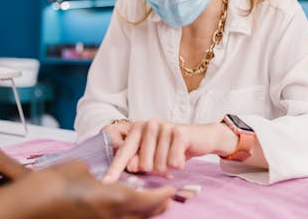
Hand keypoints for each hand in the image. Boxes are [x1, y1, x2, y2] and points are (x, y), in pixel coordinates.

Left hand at [0, 140, 28, 212]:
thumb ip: (2, 194)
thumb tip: (22, 195)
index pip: (20, 172)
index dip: (25, 188)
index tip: (30, 200)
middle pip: (18, 171)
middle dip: (14, 187)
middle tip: (7, 200)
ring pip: (12, 173)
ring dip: (8, 186)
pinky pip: (3, 172)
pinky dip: (1, 184)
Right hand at [0, 161, 173, 218]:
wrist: (24, 208)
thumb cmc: (49, 184)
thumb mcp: (78, 168)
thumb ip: (96, 173)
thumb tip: (100, 177)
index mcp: (111, 201)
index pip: (147, 203)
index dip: (162, 196)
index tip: (171, 190)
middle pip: (142, 217)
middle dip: (156, 208)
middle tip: (166, 198)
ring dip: (142, 214)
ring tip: (149, 203)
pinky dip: (124, 215)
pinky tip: (121, 207)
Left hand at [103, 120, 230, 182]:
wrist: (201, 137)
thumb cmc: (172, 147)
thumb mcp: (154, 155)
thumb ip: (140, 161)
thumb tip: (131, 167)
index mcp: (138, 129)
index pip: (124, 152)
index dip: (115, 169)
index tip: (106, 182)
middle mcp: (149, 124)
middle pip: (143, 164)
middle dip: (154, 170)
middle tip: (164, 162)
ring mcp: (164, 126)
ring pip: (159, 165)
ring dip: (168, 168)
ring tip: (173, 159)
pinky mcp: (179, 132)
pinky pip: (173, 161)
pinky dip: (178, 165)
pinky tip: (181, 158)